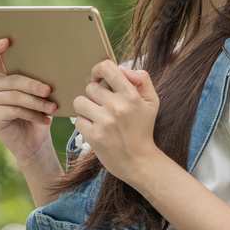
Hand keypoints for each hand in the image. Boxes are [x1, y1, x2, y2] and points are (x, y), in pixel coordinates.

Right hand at [0, 38, 56, 164]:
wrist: (34, 142)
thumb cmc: (38, 114)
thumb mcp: (39, 95)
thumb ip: (37, 80)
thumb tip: (53, 66)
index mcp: (2, 76)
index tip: (7, 41)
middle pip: (12, 79)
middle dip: (32, 84)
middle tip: (48, 90)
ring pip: (15, 96)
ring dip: (36, 102)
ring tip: (53, 108)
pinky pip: (14, 110)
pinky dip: (32, 115)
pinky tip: (45, 119)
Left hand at [72, 61, 161, 181]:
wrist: (139, 161)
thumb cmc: (143, 128)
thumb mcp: (151, 101)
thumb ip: (141, 79)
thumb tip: (121, 68)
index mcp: (131, 95)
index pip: (107, 68)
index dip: (98, 70)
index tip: (99, 79)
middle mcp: (117, 107)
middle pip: (90, 87)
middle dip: (94, 95)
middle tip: (104, 107)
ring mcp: (104, 122)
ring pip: (80, 102)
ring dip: (86, 109)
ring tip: (98, 117)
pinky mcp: (94, 136)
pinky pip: (77, 120)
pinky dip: (84, 124)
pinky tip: (95, 129)